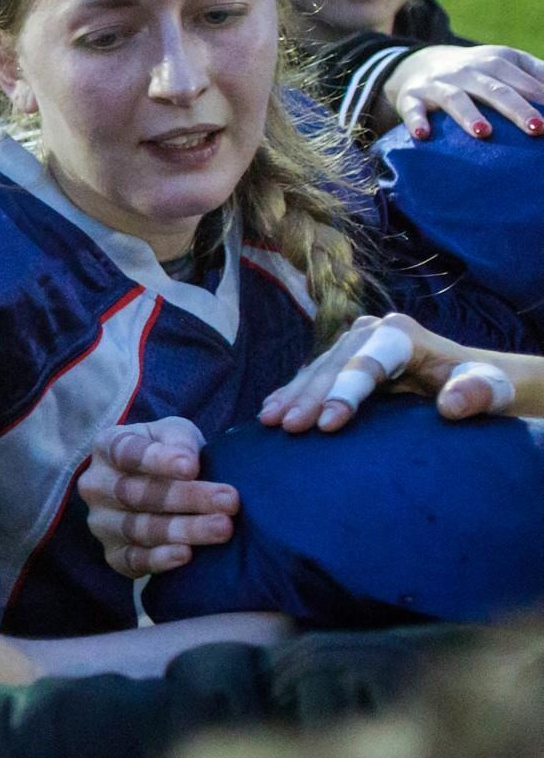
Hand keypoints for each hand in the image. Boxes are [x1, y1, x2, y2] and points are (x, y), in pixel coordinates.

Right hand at [78, 416, 237, 578]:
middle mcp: (97, 485)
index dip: (158, 460)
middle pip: (137, 494)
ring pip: (139, 528)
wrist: (157, 486)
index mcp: (108, 447)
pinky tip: (186, 555)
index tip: (191, 467)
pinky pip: (132, 560)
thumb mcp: (175, 433)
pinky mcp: (112, 553)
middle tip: (229, 501)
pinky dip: (159, 559)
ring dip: (184, 530)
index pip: (128, 452)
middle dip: (187, 498)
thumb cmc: (170, 454)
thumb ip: (179, 440)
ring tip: (223, 528)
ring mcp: (101, 522)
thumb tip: (187, 462)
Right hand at [258, 312, 529, 432]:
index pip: (367, 364)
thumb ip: (475, 392)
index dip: (345, 393)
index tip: (326, 425)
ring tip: (269, 421)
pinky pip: (313, 375)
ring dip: (292, 396)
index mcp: (401, 334)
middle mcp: (372, 331)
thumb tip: (449, 405)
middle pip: (334, 366)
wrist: (471, 378)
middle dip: (308, 396)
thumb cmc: (480, 385)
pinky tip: (271, 410)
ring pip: (317, 370)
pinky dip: (293, 393)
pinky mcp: (344, 357)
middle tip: (288, 427)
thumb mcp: (487, 388)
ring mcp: (354, 343)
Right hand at [381, 44, 543, 141]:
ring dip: (469, 114)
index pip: (523, 79)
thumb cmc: (479, 72)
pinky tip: (423, 134)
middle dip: (516, 108)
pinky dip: (416, 120)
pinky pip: (413, 109)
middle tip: (536, 127)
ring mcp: (438, 83)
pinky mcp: (412, 97)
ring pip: (455, 98)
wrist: (421, 64)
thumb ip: (537, 73)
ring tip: (484, 133)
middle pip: (495, 89)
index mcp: (496, 60)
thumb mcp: (508, 63)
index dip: (541, 96)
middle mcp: (467, 70)